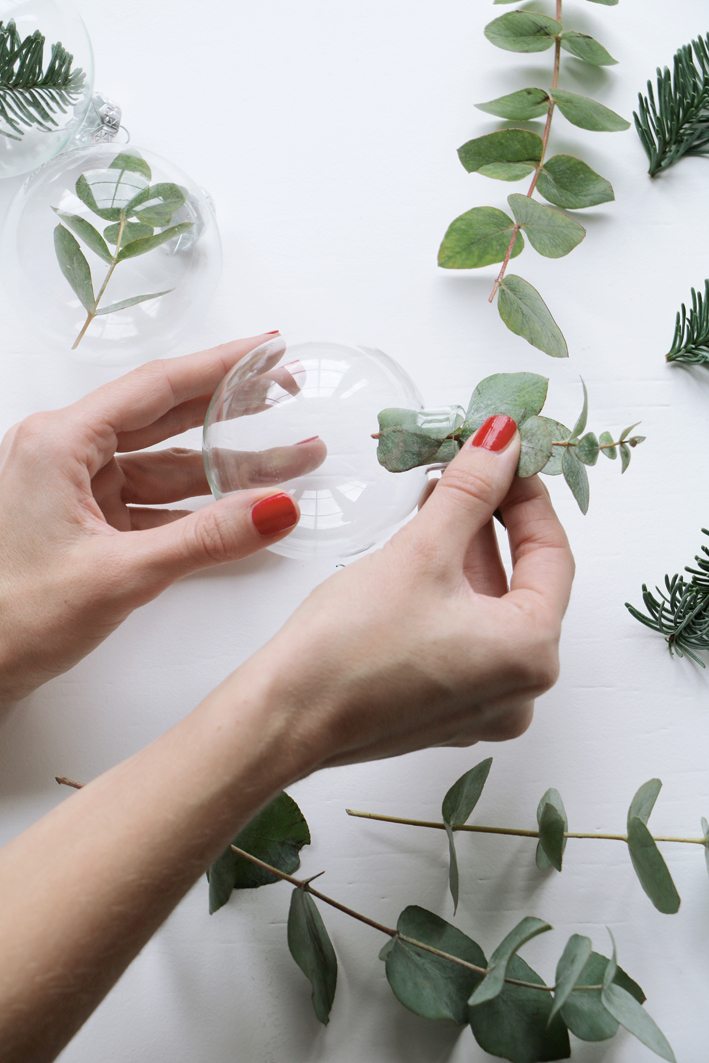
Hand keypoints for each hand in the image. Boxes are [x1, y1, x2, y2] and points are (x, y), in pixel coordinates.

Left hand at [0, 334, 303, 701]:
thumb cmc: (12, 617)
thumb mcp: (119, 575)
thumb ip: (205, 539)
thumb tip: (275, 508)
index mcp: (60, 443)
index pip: (157, 387)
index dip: (221, 364)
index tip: (268, 349)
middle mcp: (66, 454)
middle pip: (167, 418)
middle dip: (233, 412)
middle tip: (287, 393)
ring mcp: (77, 490)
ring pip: (167, 467)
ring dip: (225, 470)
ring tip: (289, 463)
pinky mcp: (87, 523)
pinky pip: (155, 505)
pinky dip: (199, 509)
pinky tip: (242, 510)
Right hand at [246, 414, 574, 770]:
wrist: (283, 719)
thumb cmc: (351, 645)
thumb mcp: (421, 553)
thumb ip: (471, 490)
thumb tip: (502, 439)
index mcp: (532, 654)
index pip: (552, 555)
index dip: (528, 496)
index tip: (504, 456)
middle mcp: (520, 690)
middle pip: (523, 584)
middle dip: (494, 522)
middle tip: (466, 471)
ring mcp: (483, 705)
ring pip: (490, 610)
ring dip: (469, 554)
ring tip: (438, 501)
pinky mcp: (445, 710)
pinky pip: (465, 637)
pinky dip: (451, 594)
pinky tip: (421, 555)